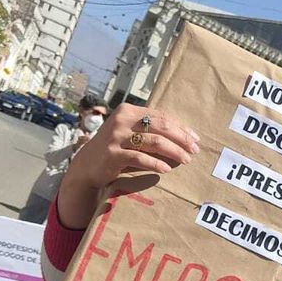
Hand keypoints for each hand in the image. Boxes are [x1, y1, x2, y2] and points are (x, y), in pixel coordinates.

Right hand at [59, 105, 199, 227]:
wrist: (87, 165)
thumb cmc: (115, 148)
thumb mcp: (129, 132)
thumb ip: (148, 128)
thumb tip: (183, 134)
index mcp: (128, 111)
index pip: (161, 116)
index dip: (180, 127)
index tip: (195, 138)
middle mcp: (122, 120)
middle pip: (160, 127)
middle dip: (181, 138)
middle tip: (194, 150)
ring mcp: (116, 137)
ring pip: (154, 142)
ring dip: (174, 151)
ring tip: (185, 160)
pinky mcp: (112, 154)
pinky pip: (139, 158)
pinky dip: (155, 164)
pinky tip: (166, 169)